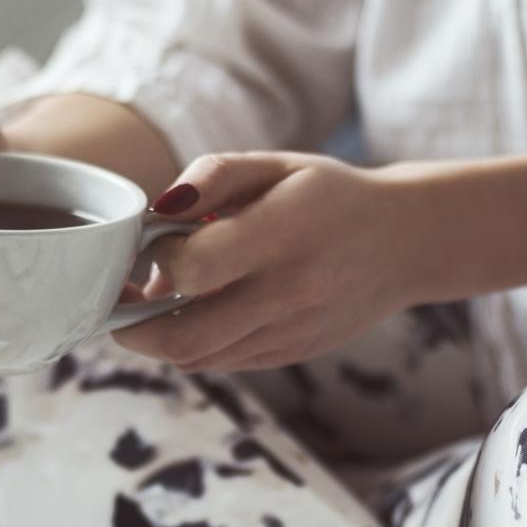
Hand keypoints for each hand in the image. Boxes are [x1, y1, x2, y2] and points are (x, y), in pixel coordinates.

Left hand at [114, 152, 426, 371]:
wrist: (407, 243)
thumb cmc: (330, 196)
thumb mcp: (279, 164)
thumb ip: (213, 175)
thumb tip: (158, 208)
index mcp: (285, 234)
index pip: (195, 268)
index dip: (160, 259)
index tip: (158, 241)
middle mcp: (289, 292)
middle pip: (183, 338)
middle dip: (132, 325)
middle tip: (120, 299)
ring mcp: (291, 332)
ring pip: (197, 358)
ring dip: (159, 337)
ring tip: (157, 301)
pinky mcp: (291, 354)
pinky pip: (222, 362)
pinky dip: (194, 343)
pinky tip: (195, 311)